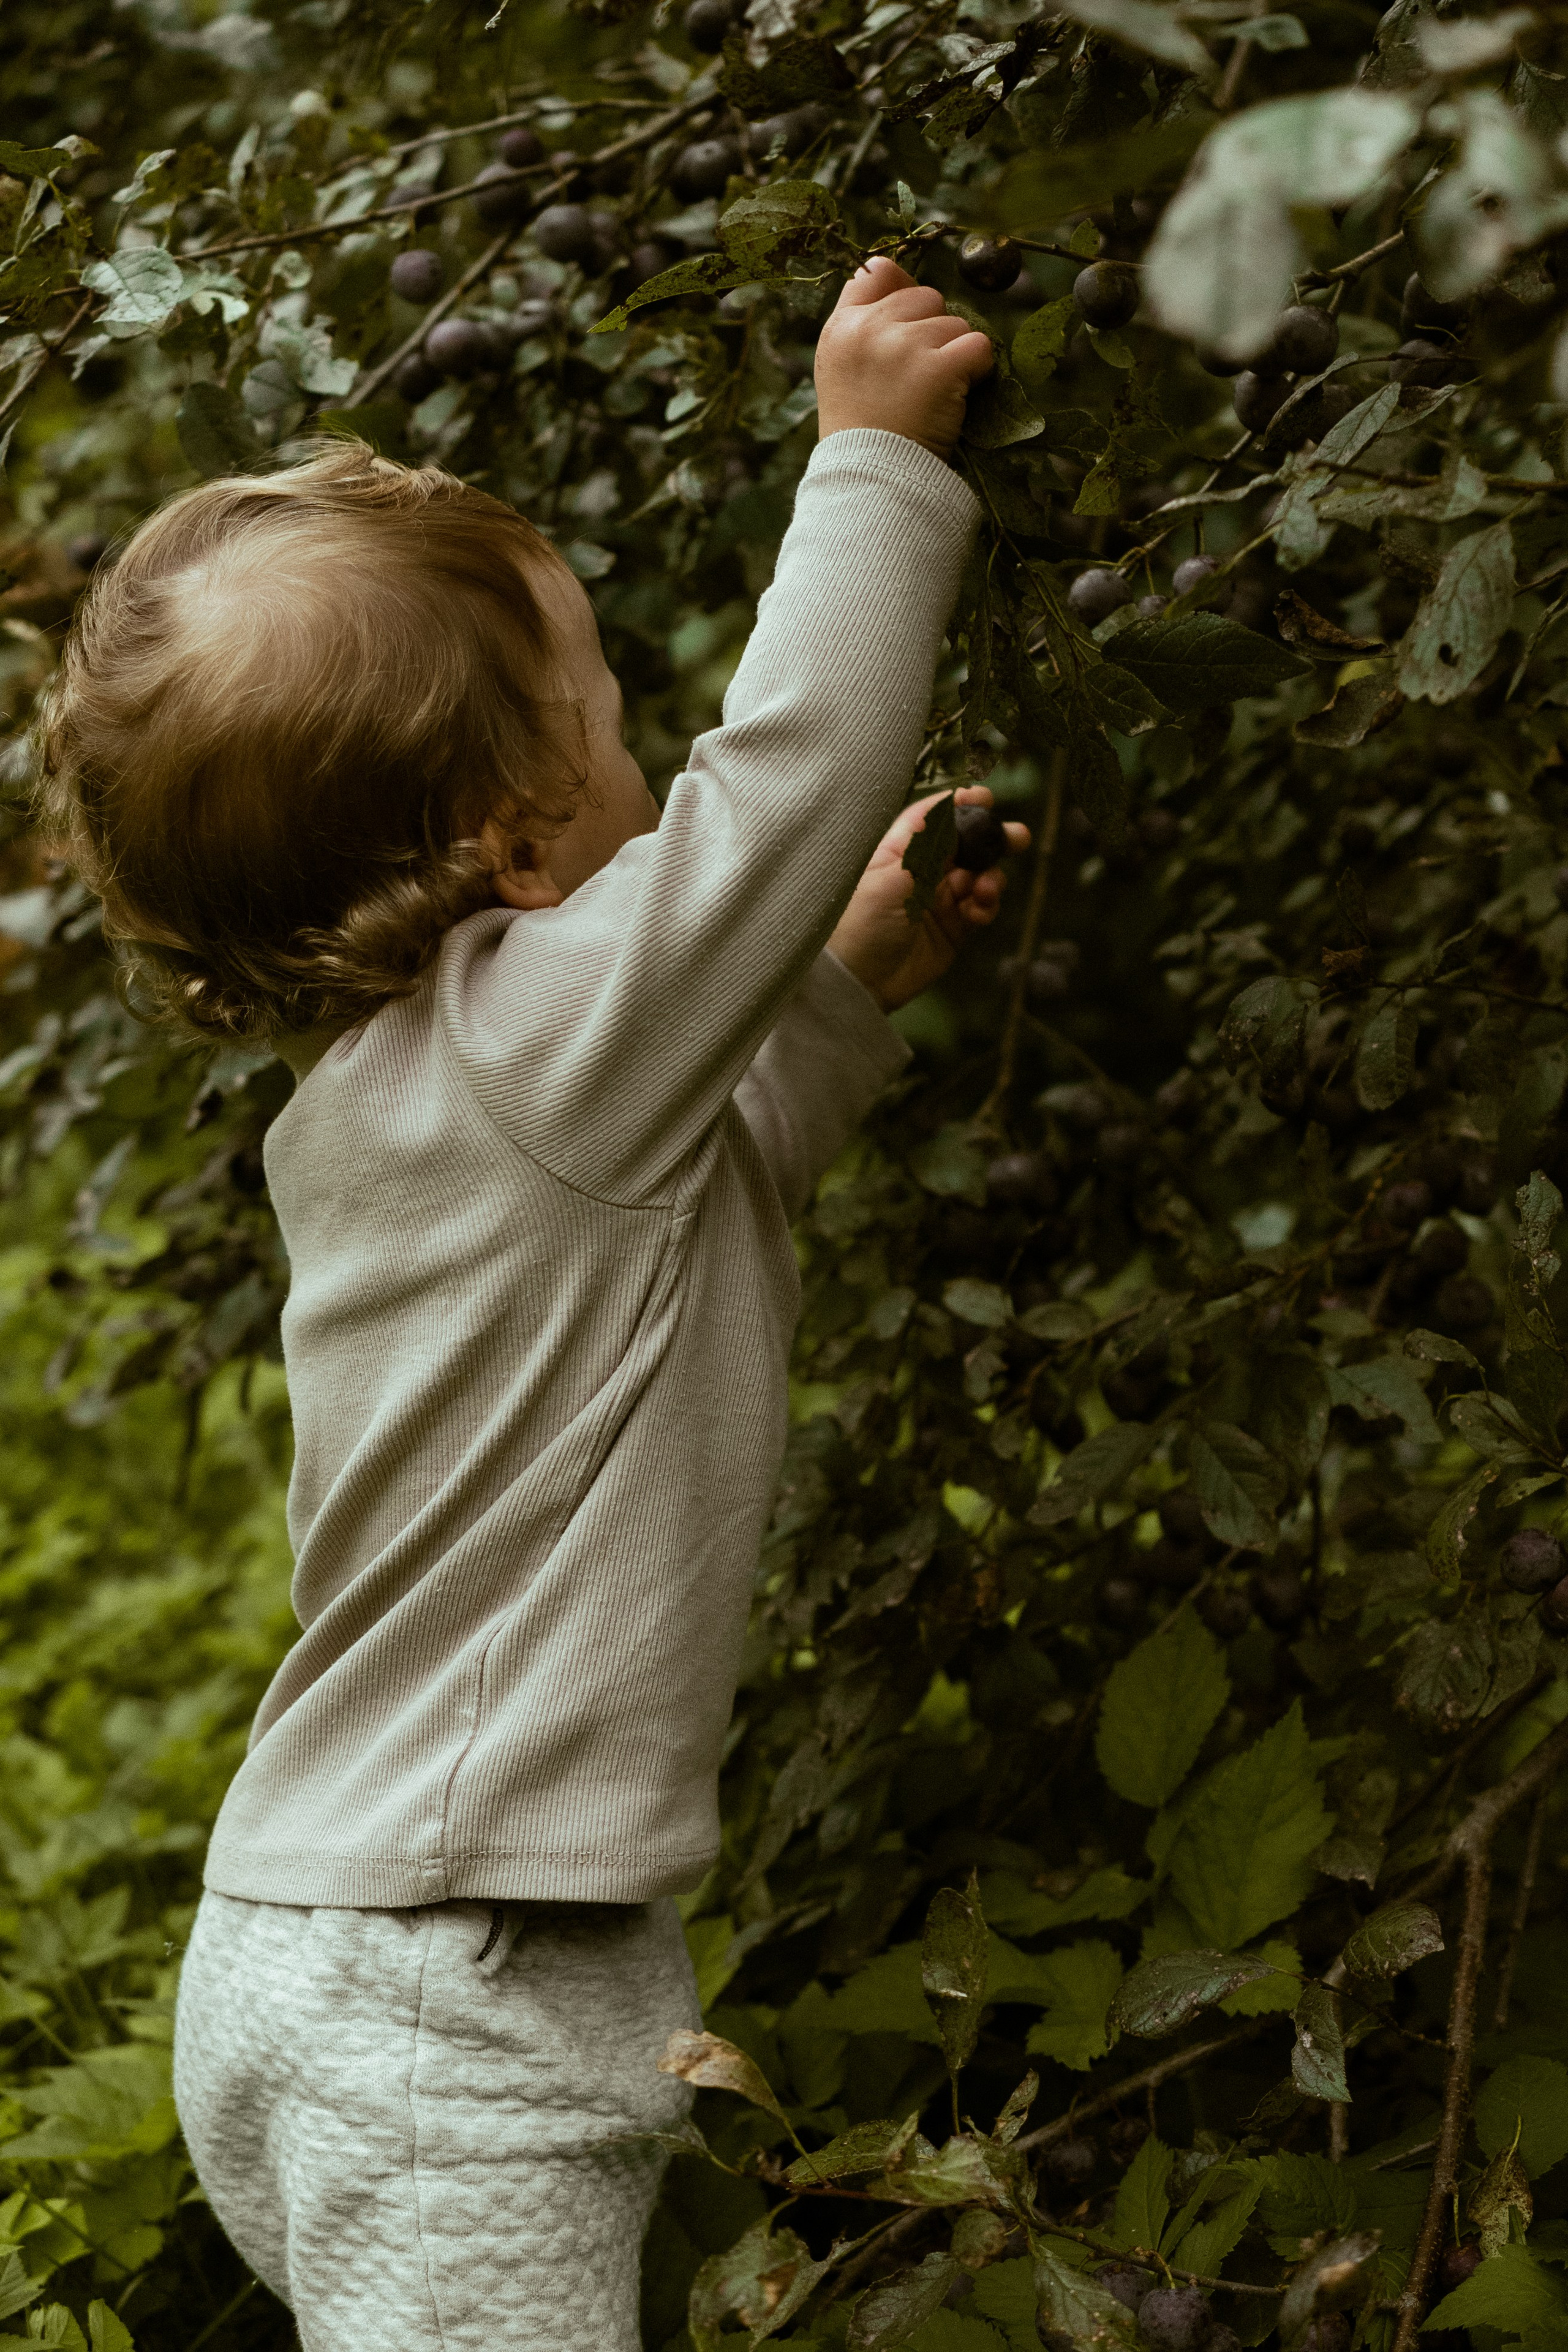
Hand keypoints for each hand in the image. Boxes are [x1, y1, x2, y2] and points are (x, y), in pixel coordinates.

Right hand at [815, 255, 994, 461]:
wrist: (870, 482)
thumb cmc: (861, 435)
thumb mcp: (842, 373)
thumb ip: (864, 330)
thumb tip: (906, 289)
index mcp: (841, 329)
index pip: (875, 272)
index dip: (902, 288)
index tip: (910, 322)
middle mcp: (869, 329)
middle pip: (924, 296)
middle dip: (932, 329)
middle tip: (920, 376)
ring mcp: (903, 346)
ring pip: (954, 323)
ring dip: (955, 355)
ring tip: (933, 394)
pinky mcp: (938, 368)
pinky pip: (979, 346)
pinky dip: (978, 370)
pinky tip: (958, 396)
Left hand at [827, 786, 1029, 1012]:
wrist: (858, 982)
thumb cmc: (862, 923)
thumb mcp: (892, 876)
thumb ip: (928, 844)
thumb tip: (957, 807)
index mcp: (900, 851)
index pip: (935, 818)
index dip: (961, 805)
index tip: (986, 799)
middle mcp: (923, 870)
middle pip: (966, 844)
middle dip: (992, 839)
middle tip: (1016, 838)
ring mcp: (940, 899)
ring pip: (980, 875)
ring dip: (992, 877)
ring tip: (988, 888)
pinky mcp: (954, 928)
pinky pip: (981, 908)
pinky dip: (987, 907)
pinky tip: (979, 912)